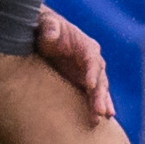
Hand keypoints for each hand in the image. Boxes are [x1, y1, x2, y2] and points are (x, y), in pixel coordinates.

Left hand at [36, 7, 115, 121]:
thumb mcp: (46, 23)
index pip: (92, 60)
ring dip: (101, 104)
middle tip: (100, 111)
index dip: (92, 72)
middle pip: (100, 79)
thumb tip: (51, 34)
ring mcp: (88, 74)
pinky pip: (92, 97)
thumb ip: (50, 27)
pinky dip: (97, 107)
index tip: (90, 86)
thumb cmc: (46, 27)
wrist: (43, 35)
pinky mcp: (82, 84)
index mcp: (86, 46)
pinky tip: (100, 120)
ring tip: (101, 118)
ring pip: (98, 91)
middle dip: (100, 95)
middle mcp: (92, 61)